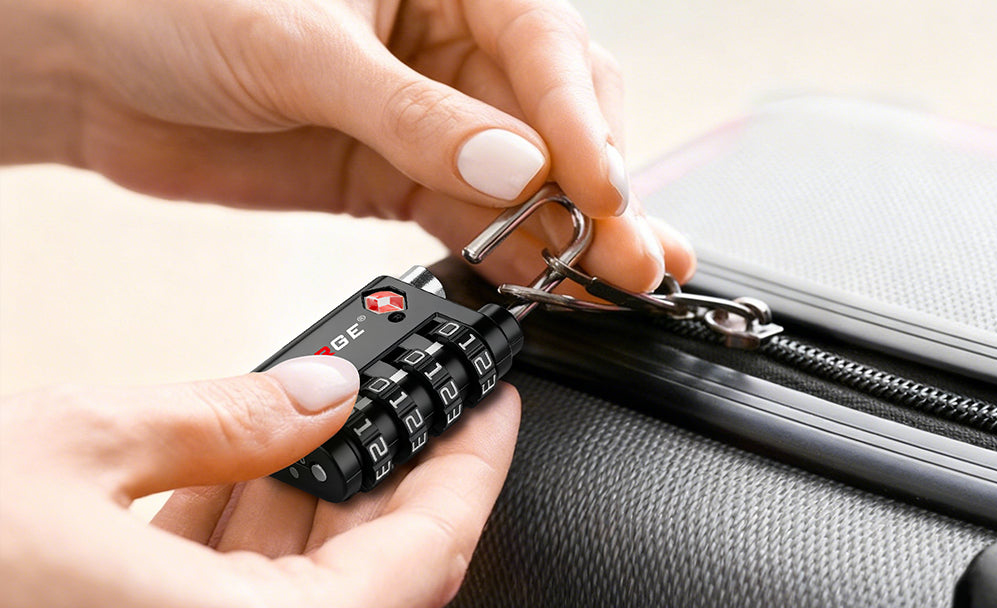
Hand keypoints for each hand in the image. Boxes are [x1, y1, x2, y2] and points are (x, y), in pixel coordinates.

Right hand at [0, 355, 520, 606]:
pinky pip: (235, 605)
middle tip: (405, 396)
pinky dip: (245, 542)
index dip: (472, 471)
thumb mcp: (65, 453)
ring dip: (314, 504)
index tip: (494, 407)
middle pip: (373, 576)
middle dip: (390, 476)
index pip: (425, 559)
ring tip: (322, 416)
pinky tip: (239, 471)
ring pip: (304, 590)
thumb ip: (218, 420)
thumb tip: (318, 396)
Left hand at [3, 0, 694, 291]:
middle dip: (597, 190)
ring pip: (522, 180)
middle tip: (632, 253)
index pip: (543, 44)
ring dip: (568, 234)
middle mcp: (447, 46)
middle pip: (554, 119)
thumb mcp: (300, 47)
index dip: (580, 123)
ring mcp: (425, 118)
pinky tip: (545, 283)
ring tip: (614, 280)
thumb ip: (412, 115)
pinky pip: (468, 219)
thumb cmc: (170, 4)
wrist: (86, 67)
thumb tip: (512, 167)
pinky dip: (505, 255)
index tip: (602, 189)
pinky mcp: (393, 176)